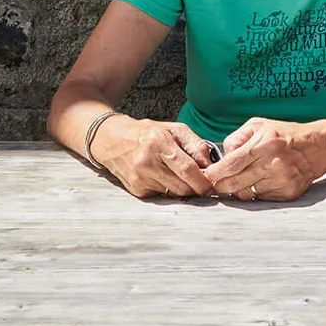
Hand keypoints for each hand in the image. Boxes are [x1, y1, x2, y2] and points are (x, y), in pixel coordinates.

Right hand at [93, 116, 214, 199]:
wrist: (113, 140)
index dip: (203, 181)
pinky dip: (169, 189)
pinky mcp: (136, 190)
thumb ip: (196, 145)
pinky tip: (165, 177)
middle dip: (196, 187)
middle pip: (182, 186)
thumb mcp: (174, 129)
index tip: (212, 184)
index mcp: (158, 143)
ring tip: (180, 175)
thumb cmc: (147, 133)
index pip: (187, 169)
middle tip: (202, 181)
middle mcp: (147, 163)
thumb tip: (211, 165)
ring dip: (183, 188)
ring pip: (174, 194)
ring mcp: (140, 179)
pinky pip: (162, 196)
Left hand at [203, 116, 325, 201]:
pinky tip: (257, 182)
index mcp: (264, 144)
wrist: (318, 146)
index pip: (231, 164)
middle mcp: (273, 163)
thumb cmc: (285, 133)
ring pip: (246, 194)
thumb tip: (222, 157)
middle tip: (215, 184)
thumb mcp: (259, 125)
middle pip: (235, 184)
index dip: (214, 173)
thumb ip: (236, 138)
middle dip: (220, 186)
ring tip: (237, 181)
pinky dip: (254, 193)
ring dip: (237, 190)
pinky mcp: (288, 193)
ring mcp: (281, 180)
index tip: (206, 176)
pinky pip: (261, 199)